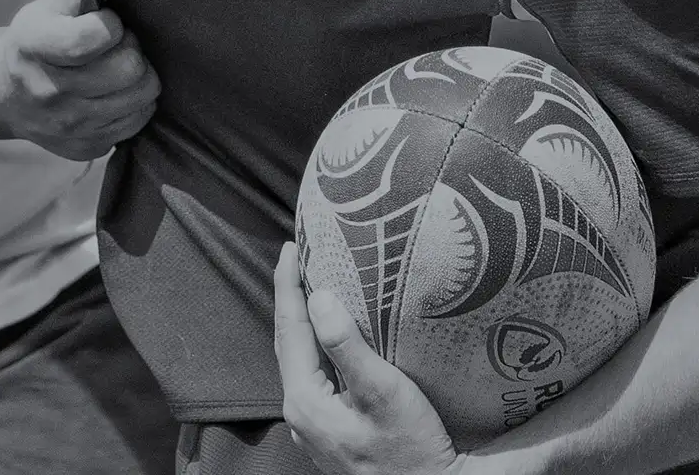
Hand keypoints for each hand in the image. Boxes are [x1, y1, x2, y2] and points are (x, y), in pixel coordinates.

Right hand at [0, 0, 158, 160]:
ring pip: (141, 97)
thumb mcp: (43, 11)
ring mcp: (68, 125)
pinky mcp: (85, 147)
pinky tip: (115, 92)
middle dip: (133, 49)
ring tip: (120, 66)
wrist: (2, 95)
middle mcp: (49, 92)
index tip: (109, 21)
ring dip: (140, 76)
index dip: (113, 25)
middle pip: (127, 69)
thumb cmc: (31, 44)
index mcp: (34, 47)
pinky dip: (135, 103)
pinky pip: (137, 121)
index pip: (91, 38)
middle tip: (120, 45)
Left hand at [275, 243, 468, 474]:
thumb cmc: (410, 451)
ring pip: (301, 360)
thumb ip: (346, 345)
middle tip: (298, 258)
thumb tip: (318, 298)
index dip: (289, 285)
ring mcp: (315, 425)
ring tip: (312, 286)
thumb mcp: (381, 392)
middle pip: (290, 343)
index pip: (289, 329)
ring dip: (305, 322)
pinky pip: (316, 376)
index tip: (290, 248)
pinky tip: (330, 335)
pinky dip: (318, 347)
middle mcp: (301, 414)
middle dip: (293, 299)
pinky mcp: (332, 431)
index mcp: (304, 401)